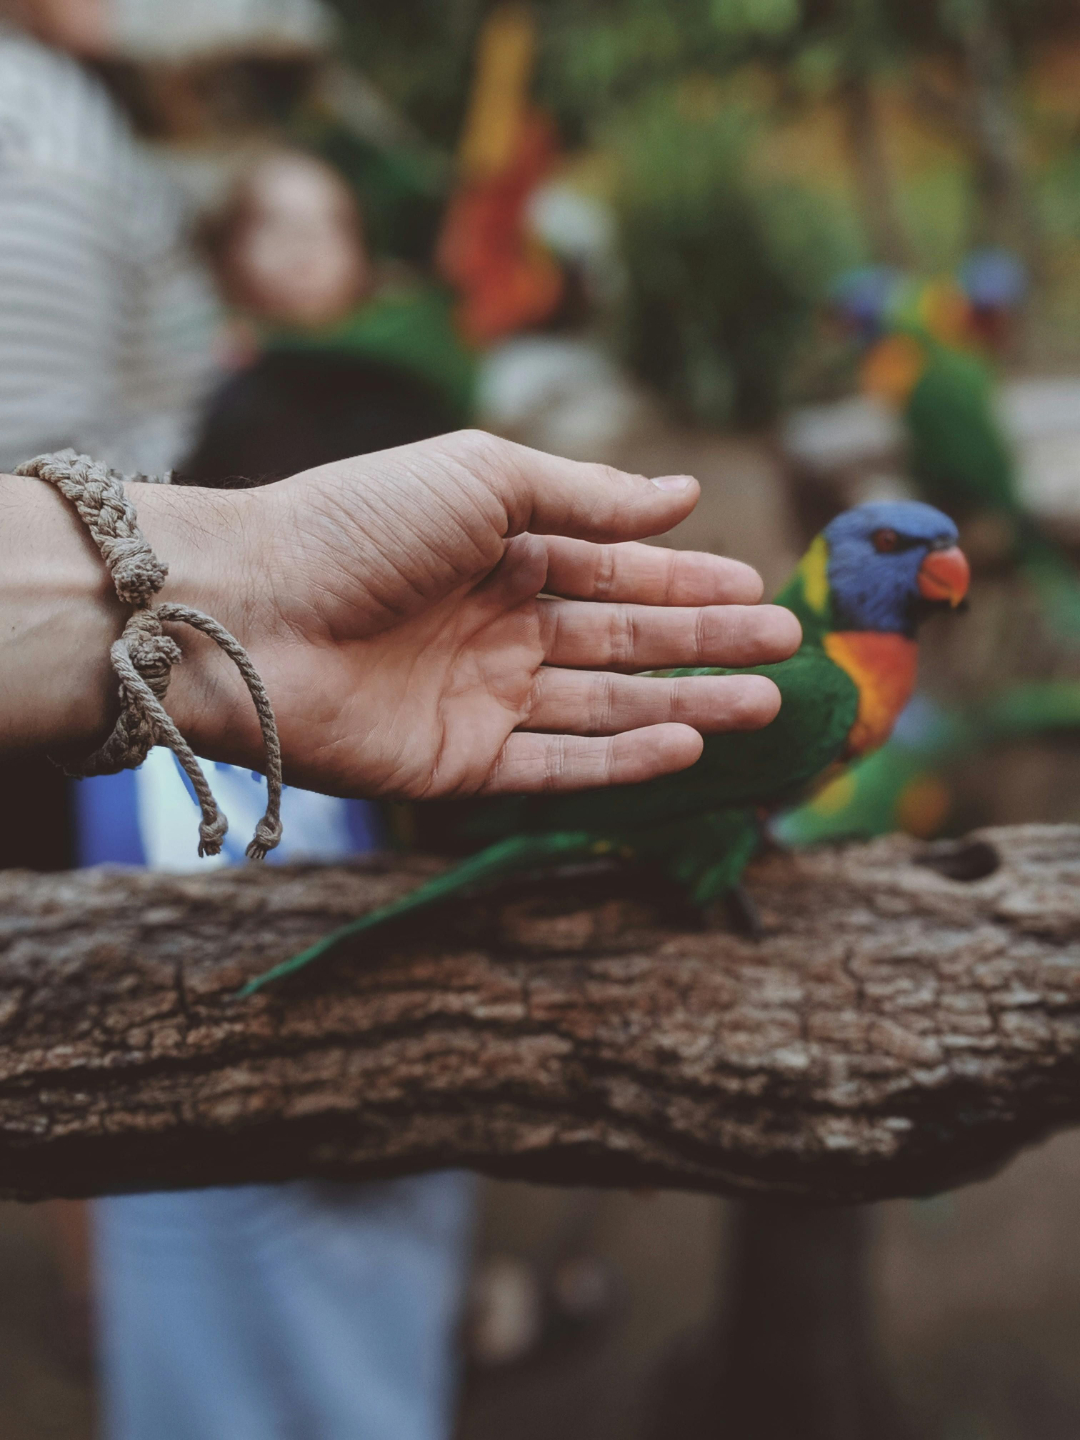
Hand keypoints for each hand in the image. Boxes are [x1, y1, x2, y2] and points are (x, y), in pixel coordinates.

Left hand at [0, 432, 799, 795]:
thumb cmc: (356, 524)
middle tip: (788, 650)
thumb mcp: (483, 479)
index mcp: (501, 553)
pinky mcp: (459, 764)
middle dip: (707, 645)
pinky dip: (622, 759)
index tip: (759, 589)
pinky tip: (685, 742)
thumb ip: (585, 495)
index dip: (688, 581)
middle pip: (623, 644)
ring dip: (687, 704)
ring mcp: (481, 699)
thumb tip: (680, 493)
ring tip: (764, 703)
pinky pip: (557, 766)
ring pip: (605, 708)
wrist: (247, 609)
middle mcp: (498, 628)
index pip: (615, 572)